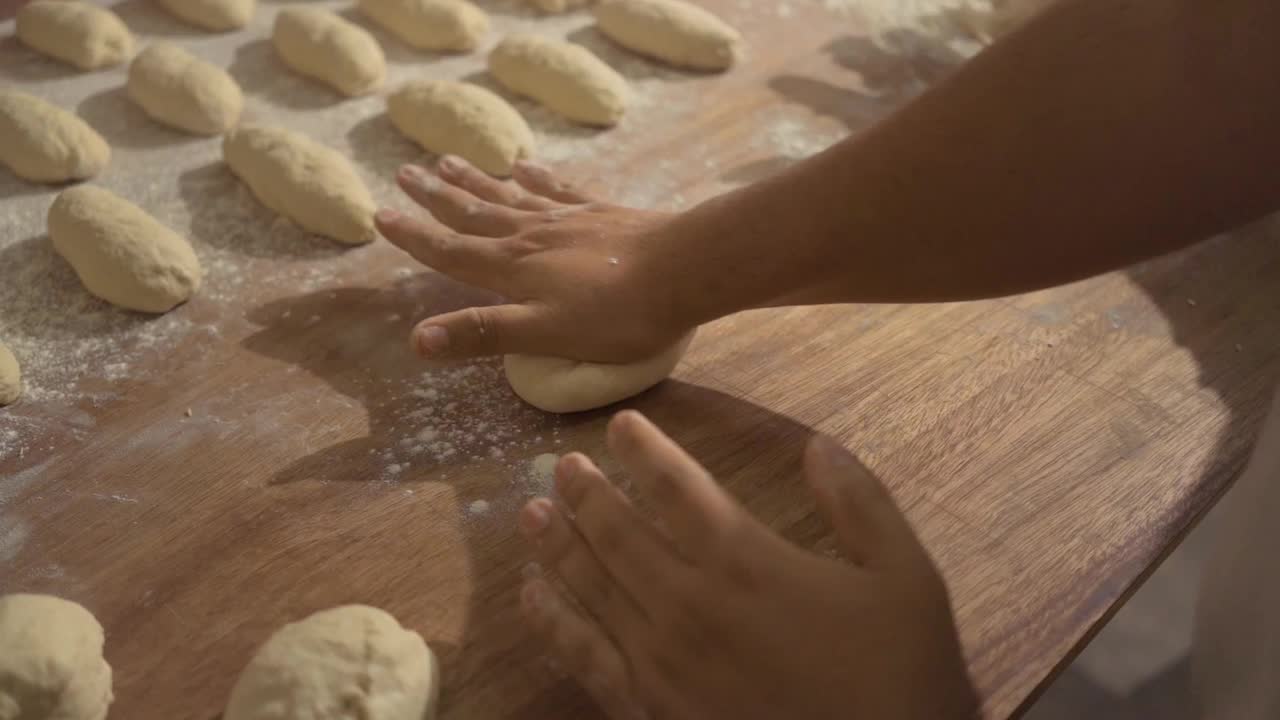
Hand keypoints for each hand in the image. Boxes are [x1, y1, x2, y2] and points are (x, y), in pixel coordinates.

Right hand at [374, 156, 695, 362]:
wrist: (685, 270)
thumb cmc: (616, 315)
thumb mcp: (543, 335)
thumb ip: (483, 334)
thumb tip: (416, 340)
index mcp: (513, 270)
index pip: (451, 252)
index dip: (415, 238)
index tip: (381, 215)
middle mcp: (531, 237)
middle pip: (474, 213)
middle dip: (437, 198)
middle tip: (405, 172)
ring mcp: (567, 220)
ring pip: (510, 196)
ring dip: (477, 181)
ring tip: (449, 160)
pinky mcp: (601, 213)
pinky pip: (558, 189)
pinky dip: (537, 178)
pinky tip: (526, 165)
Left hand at [517, 410, 979, 719]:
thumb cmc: (900, 674)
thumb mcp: (907, 577)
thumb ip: (861, 504)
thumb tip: (819, 446)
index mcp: (746, 561)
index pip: (676, 488)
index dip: (644, 451)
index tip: (620, 424)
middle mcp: (688, 603)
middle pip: (618, 532)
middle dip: (586, 492)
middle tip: (562, 465)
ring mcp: (660, 661)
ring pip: (591, 588)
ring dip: (557, 546)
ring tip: (530, 514)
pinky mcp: (649, 709)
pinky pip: (586, 658)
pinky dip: (553, 624)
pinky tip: (531, 599)